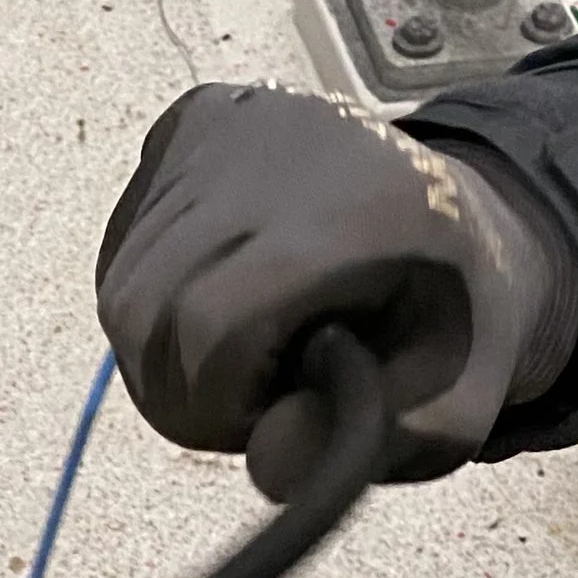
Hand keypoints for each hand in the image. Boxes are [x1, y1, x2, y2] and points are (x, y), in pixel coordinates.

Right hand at [96, 84, 577, 491]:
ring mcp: (223, 125)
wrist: (455, 220)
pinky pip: (123, 245)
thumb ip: (362, 448)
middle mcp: (276, 146)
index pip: (210, 326)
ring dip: (165, 349)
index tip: (268, 416)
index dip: (217, 405)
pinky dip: (155, 295)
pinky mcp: (189, 120)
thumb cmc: (448, 326)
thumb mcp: (446, 415)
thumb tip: (266, 457)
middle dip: (182, 389)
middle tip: (251, 392)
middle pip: (144, 309)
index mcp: (357, 215)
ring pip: (121, 288)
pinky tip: (219, 288)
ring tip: (243, 343)